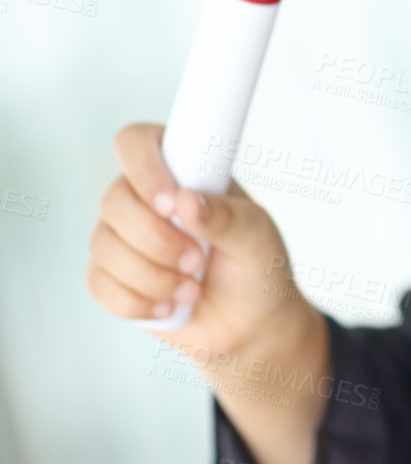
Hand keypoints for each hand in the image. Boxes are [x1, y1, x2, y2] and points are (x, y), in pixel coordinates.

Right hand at [86, 122, 319, 366]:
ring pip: (103, 246)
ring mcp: (122, 237)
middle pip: (114, 199)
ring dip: (151, 275)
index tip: (172, 202)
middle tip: (197, 260)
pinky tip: (169, 306)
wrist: (248, 321)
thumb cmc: (256, 266)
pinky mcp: (110, 277)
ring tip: (193, 288)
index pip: (137, 142)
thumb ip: (227, 216)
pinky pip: (99, 284)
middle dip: (156, 239)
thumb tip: (188, 200)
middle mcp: (143, 198)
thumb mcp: (257, 236)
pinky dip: (137, 301)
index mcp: (181, 170)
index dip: (145, 167)